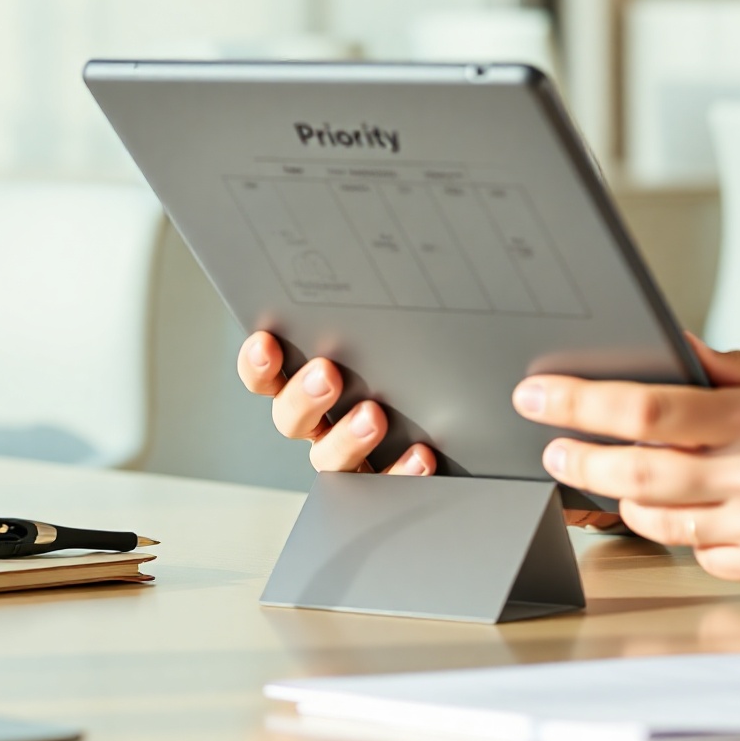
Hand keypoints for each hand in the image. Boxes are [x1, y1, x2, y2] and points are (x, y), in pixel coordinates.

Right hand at [233, 333, 624, 526]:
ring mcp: (355, 455)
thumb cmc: (434, 355)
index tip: (266, 342)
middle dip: (304, 395)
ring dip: (346, 436)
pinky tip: (421, 455)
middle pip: (292, 416)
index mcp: (320, 378)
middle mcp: (328, 419)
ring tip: (373, 415)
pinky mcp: (390, 484)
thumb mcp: (408, 326)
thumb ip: (389, 306)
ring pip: (328, 457)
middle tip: (328, 373)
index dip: (260, 362)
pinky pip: (386, 487)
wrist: (479, 416)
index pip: (271, 373)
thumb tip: (394, 253)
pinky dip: (400, 473)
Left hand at [513, 340, 739, 592]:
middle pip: (636, 470)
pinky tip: (676, 511)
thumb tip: (671, 345)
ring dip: (617, 499)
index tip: (540, 395)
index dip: (584, 402)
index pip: (651, 406)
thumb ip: (733, 368)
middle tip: (549, 450)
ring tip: (601, 479)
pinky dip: (677, 530)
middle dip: (579, 459)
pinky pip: (696, 551)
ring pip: (656, 518)